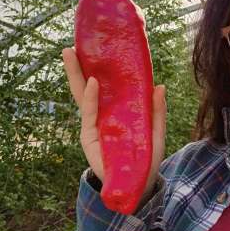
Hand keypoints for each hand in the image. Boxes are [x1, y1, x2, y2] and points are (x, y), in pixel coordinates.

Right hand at [62, 48, 166, 206]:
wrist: (139, 186)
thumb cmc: (147, 160)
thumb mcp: (156, 133)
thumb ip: (157, 112)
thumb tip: (160, 85)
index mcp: (118, 112)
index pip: (108, 88)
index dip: (104, 70)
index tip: (102, 49)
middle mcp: (104, 116)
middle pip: (89, 87)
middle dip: (81, 66)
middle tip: (73, 44)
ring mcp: (95, 125)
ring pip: (82, 96)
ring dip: (76, 75)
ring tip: (70, 54)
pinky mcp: (90, 137)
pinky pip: (89, 114)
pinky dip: (90, 98)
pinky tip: (92, 82)